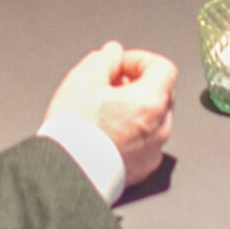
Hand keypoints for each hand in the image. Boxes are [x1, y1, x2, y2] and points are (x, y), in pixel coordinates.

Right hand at [45, 41, 176, 188]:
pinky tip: (106, 133)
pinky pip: (145, 142)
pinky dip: (132, 133)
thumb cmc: (75, 129)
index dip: (140, 60)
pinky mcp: (142, 169)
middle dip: (137, 84)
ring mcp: (153, 151)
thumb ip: (104, 58)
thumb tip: (114, 53)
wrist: (66, 175)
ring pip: (153, 119)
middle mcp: (160, 128)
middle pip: (160, 93)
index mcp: (151, 102)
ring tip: (104, 110)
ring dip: (134, 109)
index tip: (119, 64)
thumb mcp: (83, 78)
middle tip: (108, 85)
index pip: (163, 68)